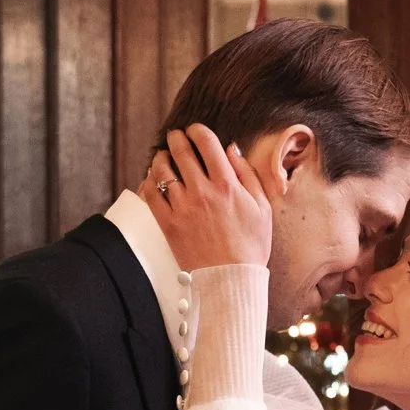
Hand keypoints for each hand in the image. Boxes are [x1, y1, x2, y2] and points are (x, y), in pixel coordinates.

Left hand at [141, 123, 275, 271]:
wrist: (231, 278)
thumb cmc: (251, 245)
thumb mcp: (262, 207)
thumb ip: (247, 174)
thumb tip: (232, 149)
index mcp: (226, 185)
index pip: (207, 143)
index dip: (198, 130)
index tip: (195, 130)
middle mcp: (202, 192)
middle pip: (181, 152)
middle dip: (176, 138)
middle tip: (174, 136)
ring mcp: (182, 208)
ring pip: (162, 171)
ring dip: (161, 158)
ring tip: (162, 157)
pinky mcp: (168, 224)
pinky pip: (150, 195)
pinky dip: (148, 182)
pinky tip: (152, 179)